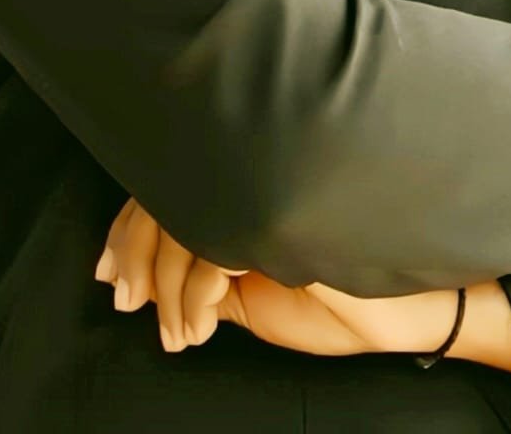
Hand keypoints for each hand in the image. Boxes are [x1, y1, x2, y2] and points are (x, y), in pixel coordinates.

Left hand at [96, 198, 459, 357]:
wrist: (401, 314)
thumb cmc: (339, 304)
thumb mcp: (256, 295)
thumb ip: (212, 275)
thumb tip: (153, 280)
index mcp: (246, 187)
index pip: (170, 185)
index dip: (130, 228)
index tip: (109, 274)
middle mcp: (255, 177)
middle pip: (167, 192)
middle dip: (135, 254)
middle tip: (127, 301)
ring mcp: (271, 192)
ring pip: (183, 220)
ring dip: (167, 290)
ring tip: (176, 332)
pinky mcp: (284, 219)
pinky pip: (213, 247)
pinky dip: (193, 296)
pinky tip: (198, 326)